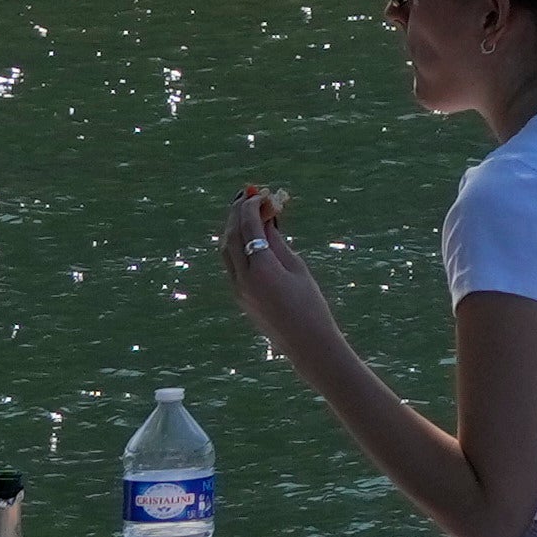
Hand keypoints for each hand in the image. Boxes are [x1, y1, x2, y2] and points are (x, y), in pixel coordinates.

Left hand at [215, 184, 351, 366]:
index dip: (252, 206)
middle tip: (247, 194)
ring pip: (226, 250)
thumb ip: (277, 243)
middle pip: (231, 236)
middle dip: (237, 213)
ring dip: (233, 227)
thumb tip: (265, 219)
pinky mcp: (239, 297)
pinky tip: (247, 235)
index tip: (260, 192)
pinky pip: (230, 264)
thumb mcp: (297, 268)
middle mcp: (243, 279)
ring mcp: (238, 290)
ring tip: (245, 210)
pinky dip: (235, 244)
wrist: (306, 343)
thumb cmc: (310, 304)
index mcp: (261, 270)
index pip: (248, 228)